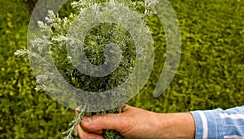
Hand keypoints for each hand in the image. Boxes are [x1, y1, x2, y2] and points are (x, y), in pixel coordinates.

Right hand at [77, 105, 194, 138]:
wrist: (161, 134)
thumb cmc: (146, 123)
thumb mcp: (124, 121)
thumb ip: (104, 120)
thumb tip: (82, 121)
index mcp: (106, 108)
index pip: (85, 111)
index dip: (83, 120)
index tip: (89, 127)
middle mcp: (105, 118)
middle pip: (84, 126)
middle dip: (88, 133)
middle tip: (101, 138)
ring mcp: (107, 129)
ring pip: (90, 135)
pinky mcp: (111, 138)